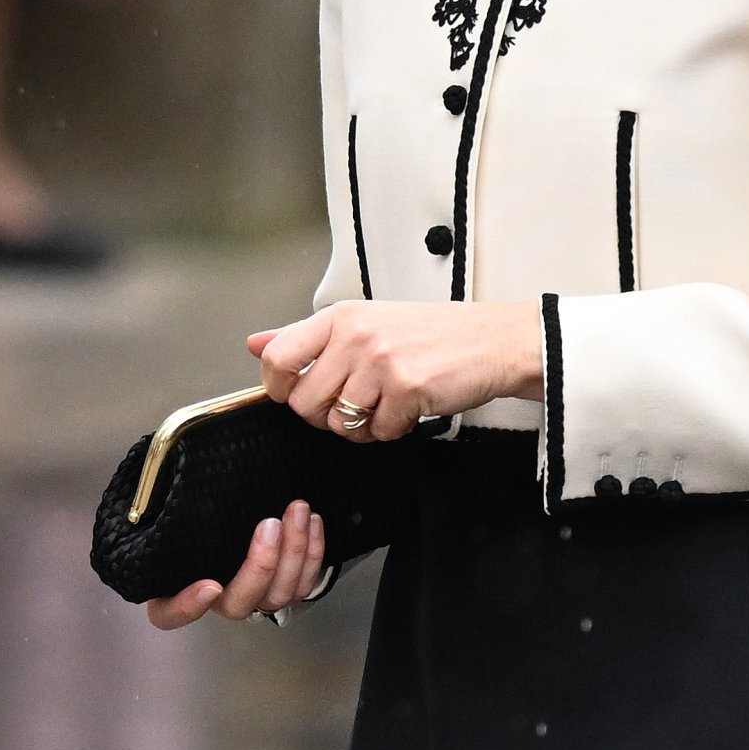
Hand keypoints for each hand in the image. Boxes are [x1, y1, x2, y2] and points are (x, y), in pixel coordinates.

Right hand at [145, 498, 324, 629]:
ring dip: (294, 553)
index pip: (168, 613)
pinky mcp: (284, 584)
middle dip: (261, 565)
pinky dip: (313, 555)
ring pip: (277, 596)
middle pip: (237, 604)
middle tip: (270, 524)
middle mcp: (216, 596)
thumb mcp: (184, 494)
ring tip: (299, 511)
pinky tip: (313, 522)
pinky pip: (303, 584)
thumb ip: (178, 494)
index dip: (186, 608)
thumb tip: (188, 468)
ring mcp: (254, 593)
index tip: (209, 586)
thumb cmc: (207, 498)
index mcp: (177, 582)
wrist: (246, 495)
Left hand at [247, 299, 543, 441]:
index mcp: (342, 316)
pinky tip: (408, 408)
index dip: (278, 388)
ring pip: (338, 423)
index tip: (293, 394)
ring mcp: (381, 362)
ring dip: (360, 426)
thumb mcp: (365, 321)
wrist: (491, 340)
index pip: (279, 357)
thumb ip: (306, 336)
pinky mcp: (406, 389)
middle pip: (305, 402)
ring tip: (383, 405)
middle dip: (326, 416)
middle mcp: (357, 335)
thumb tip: (257, 343)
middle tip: (355, 403)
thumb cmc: (432, 333)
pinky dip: (392, 430)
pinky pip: (378, 433)